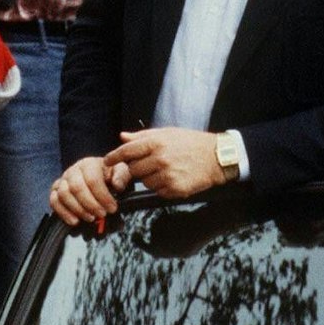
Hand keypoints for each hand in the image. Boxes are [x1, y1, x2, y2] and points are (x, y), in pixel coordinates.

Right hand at [48, 155, 131, 224]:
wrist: (99, 177)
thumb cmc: (110, 175)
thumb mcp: (121, 172)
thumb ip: (122, 175)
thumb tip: (117, 185)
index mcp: (89, 164)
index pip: (92, 180)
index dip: (102, 196)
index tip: (112, 208)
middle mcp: (73, 170)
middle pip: (77, 188)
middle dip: (90, 204)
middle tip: (102, 215)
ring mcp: (62, 180)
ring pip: (64, 194)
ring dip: (78, 209)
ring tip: (91, 218)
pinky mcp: (55, 191)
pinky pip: (53, 201)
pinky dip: (63, 213)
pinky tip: (75, 221)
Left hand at [105, 127, 226, 198]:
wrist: (216, 157)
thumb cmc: (191, 143)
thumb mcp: (167, 133)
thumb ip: (143, 136)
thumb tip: (122, 137)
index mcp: (157, 142)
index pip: (127, 151)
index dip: (114, 156)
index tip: (106, 160)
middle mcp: (160, 159)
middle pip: (134, 170)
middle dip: (138, 168)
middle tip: (151, 164)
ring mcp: (167, 175)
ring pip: (145, 182)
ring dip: (150, 179)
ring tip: (166, 170)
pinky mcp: (175, 189)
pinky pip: (158, 191)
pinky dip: (162, 187)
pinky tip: (174, 177)